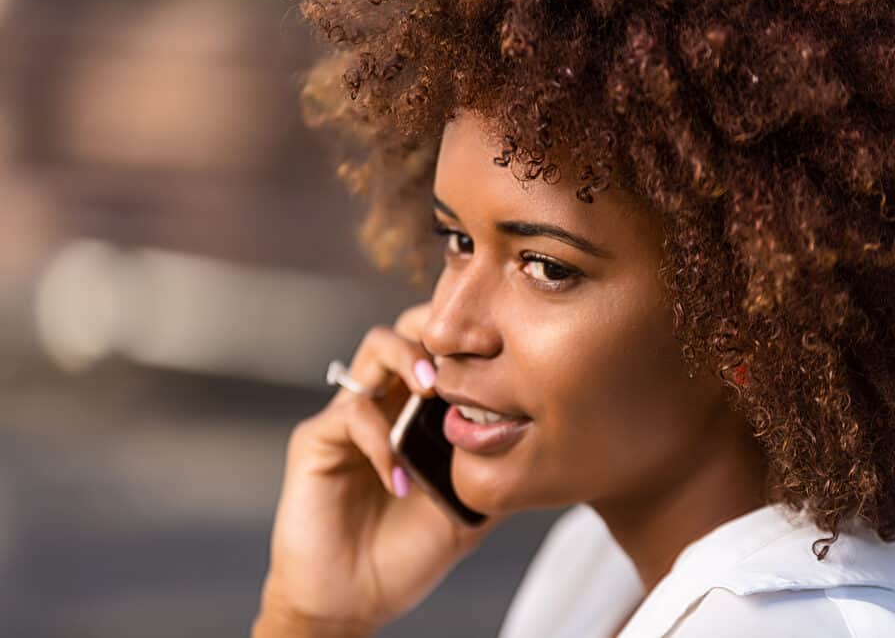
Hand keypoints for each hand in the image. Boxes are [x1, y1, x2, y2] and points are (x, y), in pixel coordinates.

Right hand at [253, 301, 504, 635]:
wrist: (355, 600)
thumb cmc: (409, 552)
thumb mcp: (470, 508)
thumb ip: (495, 470)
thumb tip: (543, 437)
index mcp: (422, 411)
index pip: (445, 349)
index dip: (472, 339)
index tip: (504, 350)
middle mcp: (387, 401)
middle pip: (410, 328)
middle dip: (440, 330)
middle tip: (470, 352)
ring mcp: (351, 415)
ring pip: (376, 348)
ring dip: (409, 359)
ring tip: (432, 390)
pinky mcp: (317, 440)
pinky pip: (351, 414)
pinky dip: (381, 441)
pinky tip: (400, 482)